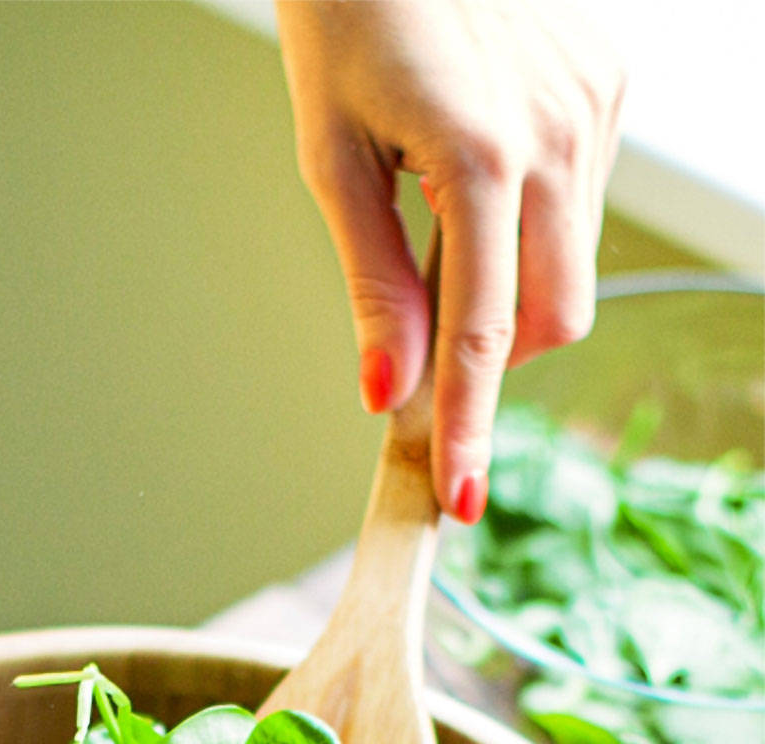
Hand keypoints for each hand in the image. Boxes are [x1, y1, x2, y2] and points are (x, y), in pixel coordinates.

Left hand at [276, 0, 624, 521]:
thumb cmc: (346, 19)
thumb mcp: (331, 159)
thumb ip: (371, 284)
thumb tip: (386, 394)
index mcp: (484, 158)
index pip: (484, 335)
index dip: (470, 428)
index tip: (461, 501)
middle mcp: (561, 135)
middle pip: (554, 317)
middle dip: (494, 357)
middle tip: (418, 342)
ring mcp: (596, 107)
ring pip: (571, 266)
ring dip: (507, 286)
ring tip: (432, 220)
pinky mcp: (607, 84)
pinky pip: (580, 201)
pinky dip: (527, 225)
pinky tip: (474, 173)